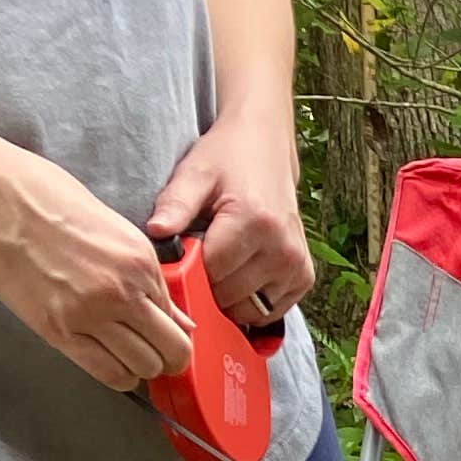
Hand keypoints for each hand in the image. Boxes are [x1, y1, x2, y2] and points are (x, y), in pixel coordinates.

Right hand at [0, 139, 189, 390]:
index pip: (177, 317)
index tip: (162, 335)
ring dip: (140, 368)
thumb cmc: (44, 198)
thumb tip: (177, 315)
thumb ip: (145, 273)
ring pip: (144, 368)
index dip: (172, 330)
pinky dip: (117, 376)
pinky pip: (109, 373)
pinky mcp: (60, 330)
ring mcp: (91, 313)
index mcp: (139, 260)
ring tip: (125, 353)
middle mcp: (122, 290)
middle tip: (155, 355)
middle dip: (169, 359)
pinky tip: (109, 361)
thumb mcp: (110, 226)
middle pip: (172, 351)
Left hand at [150, 112, 312, 333]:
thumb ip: (175, 204)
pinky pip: (270, 311)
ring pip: (250, 310)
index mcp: (254, 222)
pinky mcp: (304, 278)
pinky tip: (243, 274)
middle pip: (231, 295)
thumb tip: (155, 231)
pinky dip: (252, 300)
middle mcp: (282, 249)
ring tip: (223, 265)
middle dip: (209, 285)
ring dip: (230, 297)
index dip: (190, 270)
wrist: (267, 149)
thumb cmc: (226, 159)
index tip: (183, 256)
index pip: (212, 273)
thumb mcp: (194, 173)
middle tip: (202, 257)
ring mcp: (297, 267)